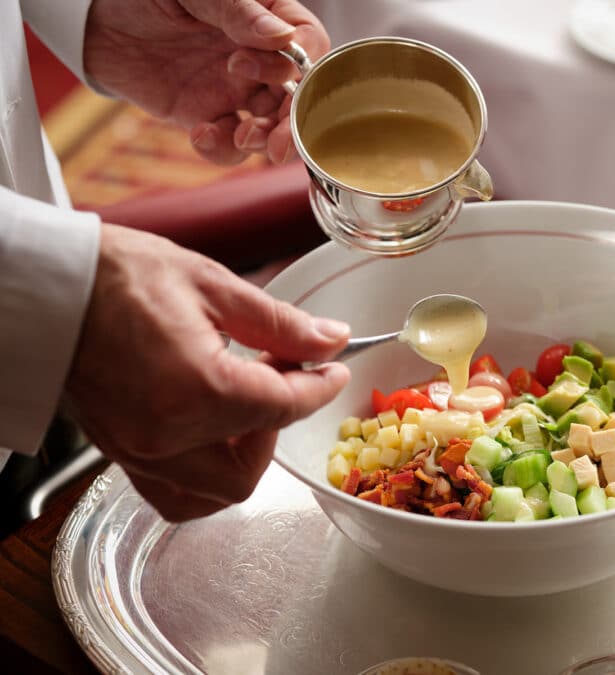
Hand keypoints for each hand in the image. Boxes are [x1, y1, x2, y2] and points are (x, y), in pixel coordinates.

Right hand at [65, 224, 350, 520]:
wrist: (50, 286)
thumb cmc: (119, 276)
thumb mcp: (214, 286)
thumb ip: (282, 325)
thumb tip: (330, 342)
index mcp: (195, 390)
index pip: (282, 409)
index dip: (319, 389)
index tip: (332, 371)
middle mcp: (163, 437)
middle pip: (248, 473)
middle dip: (277, 429)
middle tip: (281, 382)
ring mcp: (136, 452)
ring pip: (211, 494)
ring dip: (242, 459)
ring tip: (245, 405)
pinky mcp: (118, 453)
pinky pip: (173, 493)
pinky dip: (204, 475)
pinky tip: (215, 431)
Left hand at [83, 0, 330, 164]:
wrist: (96, 17)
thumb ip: (239, 11)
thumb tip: (284, 37)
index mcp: (268, 19)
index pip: (310, 46)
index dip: (301, 67)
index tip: (268, 68)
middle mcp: (260, 59)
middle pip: (299, 98)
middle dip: (293, 125)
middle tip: (277, 141)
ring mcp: (236, 91)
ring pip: (272, 127)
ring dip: (264, 142)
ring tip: (241, 137)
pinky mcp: (208, 116)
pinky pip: (228, 145)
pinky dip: (221, 149)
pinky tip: (200, 134)